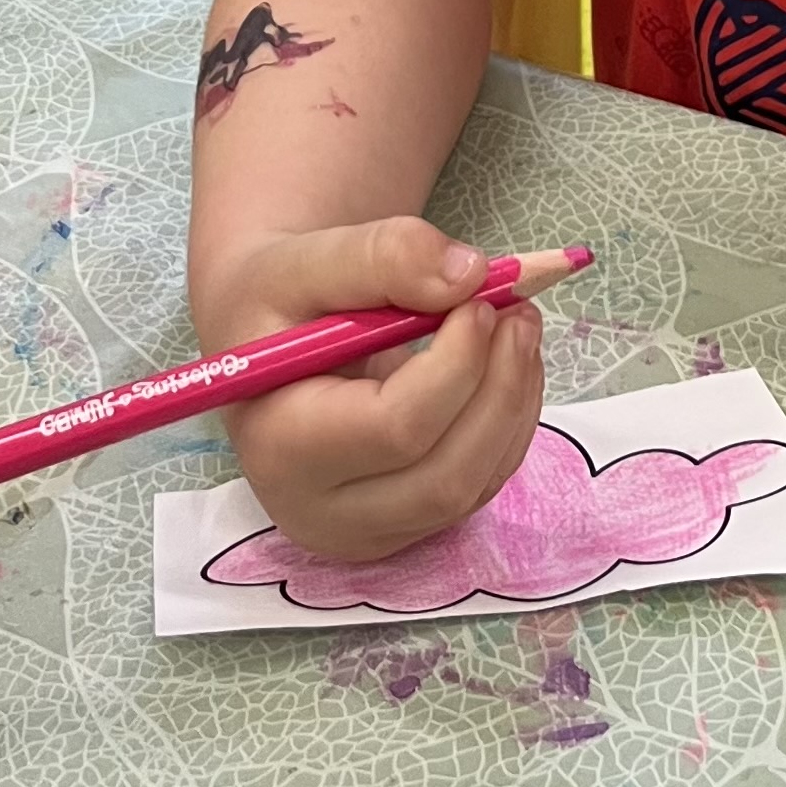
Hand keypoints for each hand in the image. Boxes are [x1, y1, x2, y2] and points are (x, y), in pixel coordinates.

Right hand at [204, 216, 544, 562]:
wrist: (265, 347)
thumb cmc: (278, 303)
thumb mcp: (305, 260)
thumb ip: (382, 256)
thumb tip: (469, 275)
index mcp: (280, 447)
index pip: (394, 429)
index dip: (456, 365)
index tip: (480, 301)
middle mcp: (320, 512)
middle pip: (443, 477)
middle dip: (500, 390)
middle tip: (520, 313)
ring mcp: (366, 531)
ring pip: (472, 488)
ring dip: (514, 404)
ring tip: (519, 327)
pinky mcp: (404, 526)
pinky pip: (478, 487)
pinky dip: (509, 424)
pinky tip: (507, 366)